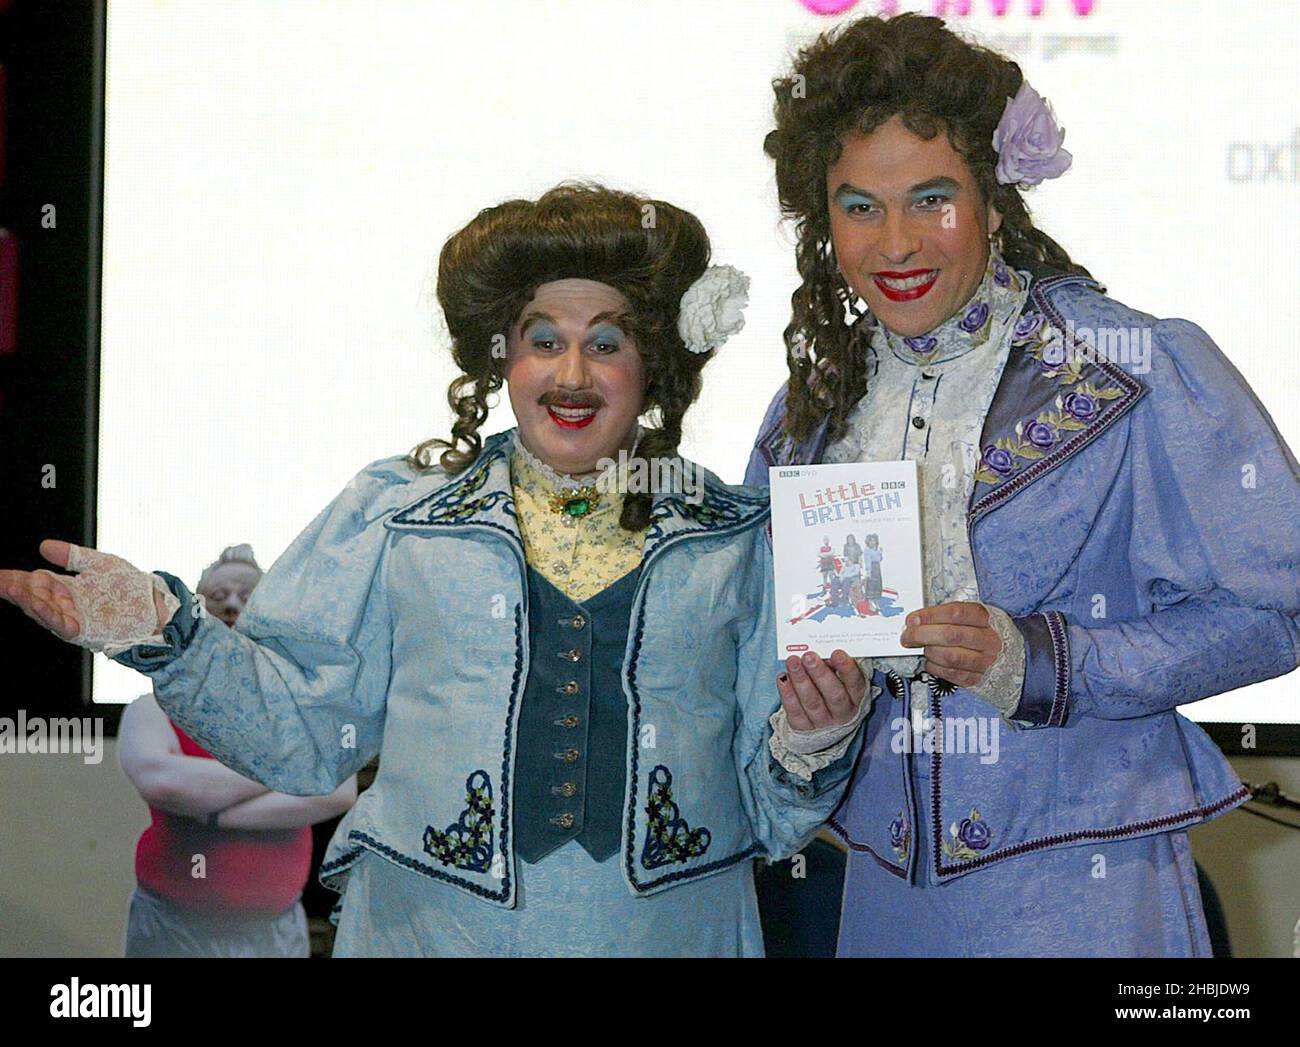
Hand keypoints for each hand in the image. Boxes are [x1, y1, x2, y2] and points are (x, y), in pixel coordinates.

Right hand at [0, 540, 170, 644]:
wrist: (155, 603)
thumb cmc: (128, 586)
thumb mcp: (98, 563)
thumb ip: (72, 555)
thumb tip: (43, 546)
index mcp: (64, 588)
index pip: (32, 582)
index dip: (14, 579)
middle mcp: (64, 605)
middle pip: (31, 598)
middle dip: (13, 590)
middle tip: (0, 581)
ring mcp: (73, 619)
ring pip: (42, 612)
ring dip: (27, 601)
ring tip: (12, 588)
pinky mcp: (85, 630)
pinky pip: (62, 624)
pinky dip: (49, 614)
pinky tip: (39, 604)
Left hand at [777, 649, 865, 730]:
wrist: (823, 726)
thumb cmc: (833, 690)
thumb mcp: (840, 679)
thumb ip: (834, 666)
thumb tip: (821, 652)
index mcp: (856, 697)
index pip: (855, 683)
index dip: (847, 669)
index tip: (837, 653)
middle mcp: (843, 713)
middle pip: (833, 694)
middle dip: (820, 673)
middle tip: (808, 656)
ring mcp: (823, 723)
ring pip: (812, 702)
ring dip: (801, 680)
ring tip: (792, 661)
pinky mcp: (804, 728)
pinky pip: (795, 711)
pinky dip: (787, 694)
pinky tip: (782, 678)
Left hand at [899, 601, 1000, 687]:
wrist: (1008, 657)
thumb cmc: (981, 632)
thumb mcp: (971, 617)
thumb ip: (946, 616)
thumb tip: (916, 621)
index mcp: (985, 618)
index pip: (955, 612)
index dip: (930, 615)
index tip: (912, 619)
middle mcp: (988, 639)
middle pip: (950, 635)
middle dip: (921, 635)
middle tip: (907, 637)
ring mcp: (985, 661)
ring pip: (950, 656)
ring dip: (929, 652)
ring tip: (922, 648)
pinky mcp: (977, 678)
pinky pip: (950, 674)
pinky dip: (934, 667)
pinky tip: (930, 661)